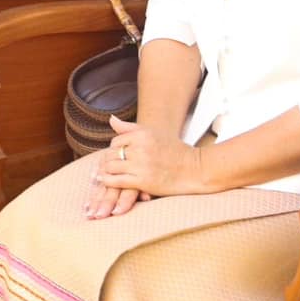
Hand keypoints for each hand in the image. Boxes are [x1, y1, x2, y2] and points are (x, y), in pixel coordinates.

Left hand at [90, 117, 208, 209]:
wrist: (194, 169)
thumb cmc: (174, 150)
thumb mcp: (153, 133)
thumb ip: (130, 128)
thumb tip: (111, 119)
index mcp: (142, 134)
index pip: (115, 141)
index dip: (114, 150)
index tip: (116, 156)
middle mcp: (141, 148)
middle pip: (111, 154)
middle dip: (107, 161)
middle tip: (107, 166)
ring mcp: (141, 165)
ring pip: (111, 167)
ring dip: (106, 171)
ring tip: (106, 174)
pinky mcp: (143, 181)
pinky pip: (116, 181)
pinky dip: (108, 181)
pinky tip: (107, 181)